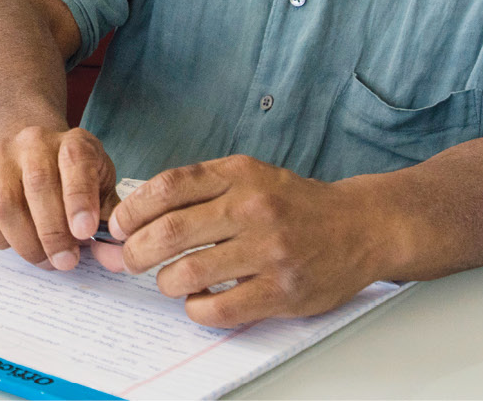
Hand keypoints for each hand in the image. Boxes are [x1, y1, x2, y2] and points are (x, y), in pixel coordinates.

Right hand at [0, 125, 115, 271]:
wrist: (28, 151)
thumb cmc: (70, 177)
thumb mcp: (100, 189)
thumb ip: (112, 222)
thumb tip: (118, 258)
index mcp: (73, 142)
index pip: (75, 163)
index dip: (80, 199)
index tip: (85, 232)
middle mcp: (33, 141)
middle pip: (38, 186)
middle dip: (52, 233)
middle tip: (65, 261)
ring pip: (5, 204)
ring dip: (26, 242)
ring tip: (44, 259)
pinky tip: (15, 243)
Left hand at [88, 154, 387, 326]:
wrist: (362, 226)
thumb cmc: (296, 204)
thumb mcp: (251, 176)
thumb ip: (202, 189)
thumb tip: (138, 212)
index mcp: (240, 175)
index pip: (167, 187)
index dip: (132, 209)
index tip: (120, 226)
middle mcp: (252, 208)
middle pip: (169, 232)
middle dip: (136, 251)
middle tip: (130, 260)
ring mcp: (269, 250)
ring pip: (189, 273)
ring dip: (165, 282)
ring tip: (168, 281)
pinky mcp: (282, 290)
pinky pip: (220, 308)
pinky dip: (197, 309)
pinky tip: (198, 301)